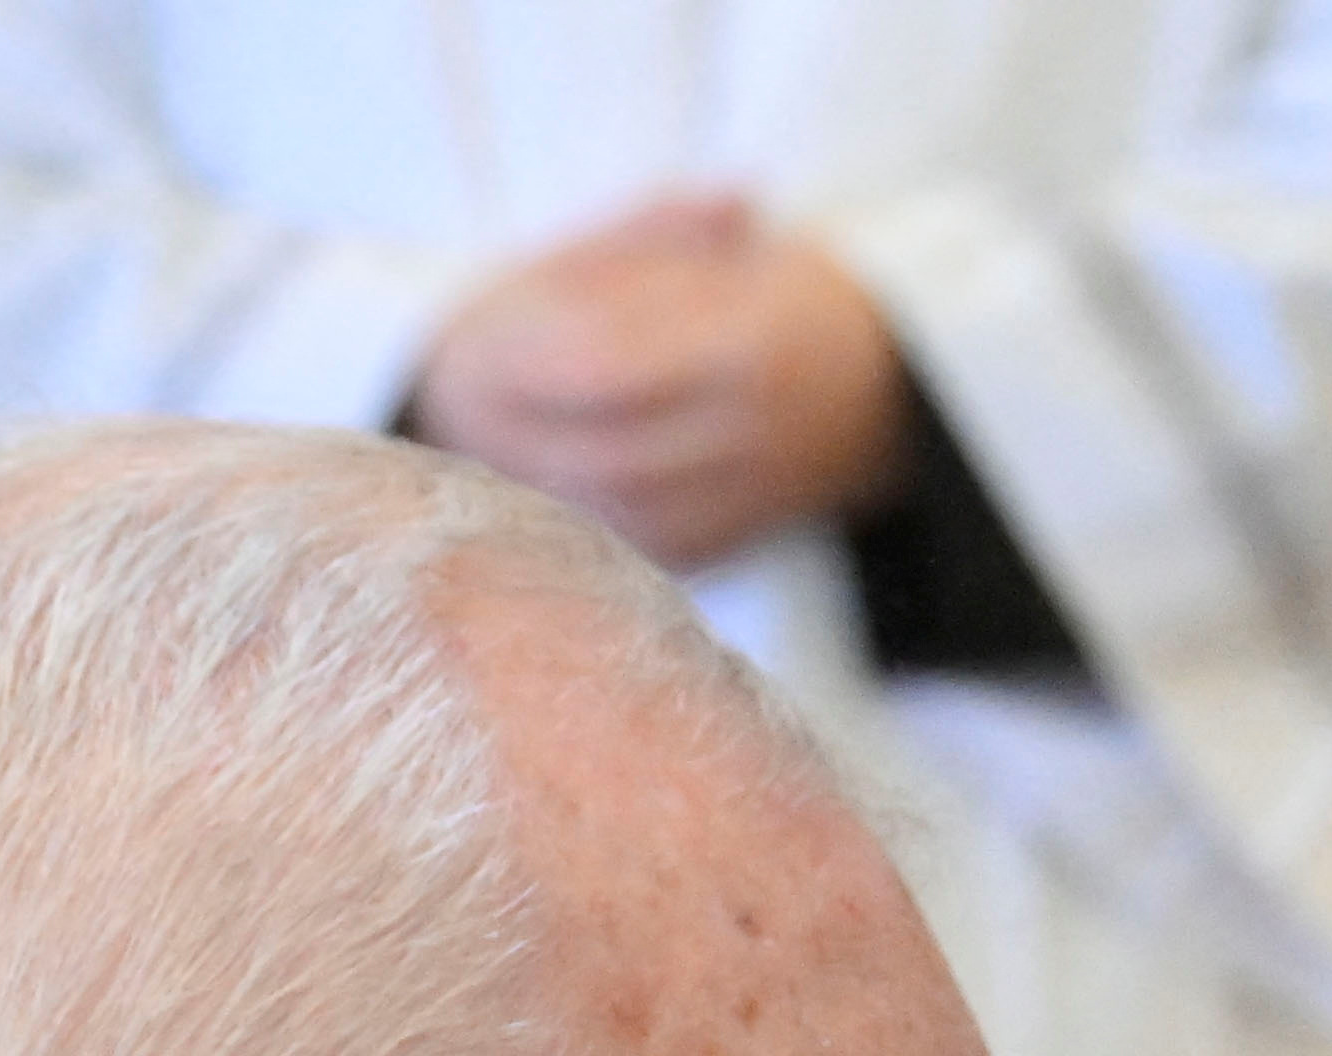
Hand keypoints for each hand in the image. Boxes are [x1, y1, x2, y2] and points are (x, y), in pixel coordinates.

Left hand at [406, 188, 909, 573]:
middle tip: (448, 393)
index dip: (524, 354)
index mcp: (750, 342)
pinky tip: (530, 476)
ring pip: (601, 509)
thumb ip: (648, 230)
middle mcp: (752, 433)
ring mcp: (741, 503)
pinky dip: (565, 512)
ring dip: (524, 473)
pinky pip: (624, 546)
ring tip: (477, 433)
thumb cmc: (779, 295)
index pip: (604, 361)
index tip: (470, 334)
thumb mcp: (723, 240)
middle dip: (508, 422)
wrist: (883, 392)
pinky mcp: (720, 549)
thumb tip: (541, 277)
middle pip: (590, 447)